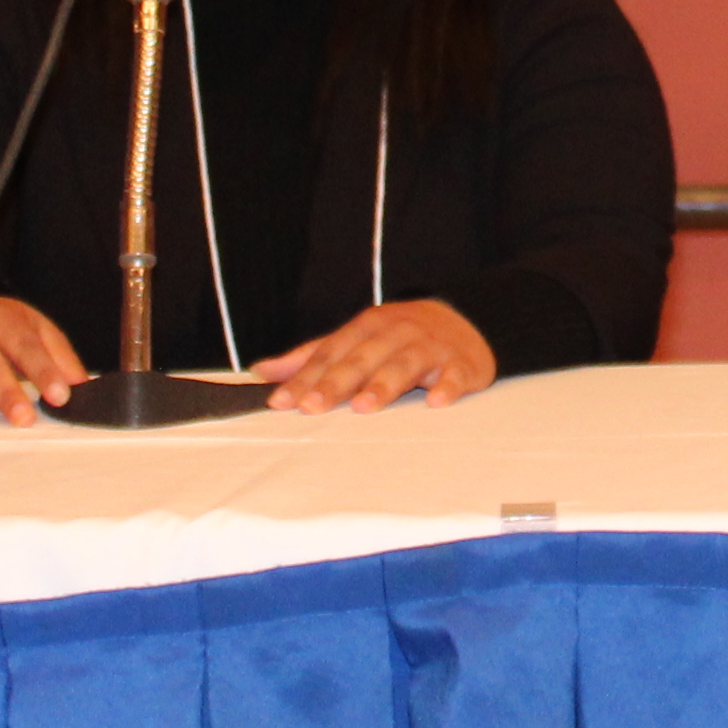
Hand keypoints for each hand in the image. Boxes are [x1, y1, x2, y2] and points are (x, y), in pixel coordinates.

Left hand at [252, 297, 497, 415]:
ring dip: (384, 384)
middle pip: (362, 358)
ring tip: (364, 406)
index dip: (304, 377)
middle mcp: (396, 332)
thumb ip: (310, 357)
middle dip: (337, 381)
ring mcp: (430, 346)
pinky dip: (448, 386)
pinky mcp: (462, 363)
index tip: (282, 402)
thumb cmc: (398, 338)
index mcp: (366, 327)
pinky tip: (437, 402)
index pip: (330, 353)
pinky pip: (455, 374)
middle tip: (313, 406)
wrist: (466, 320)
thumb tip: (260, 370)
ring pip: (404, 364)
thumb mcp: (355, 341)